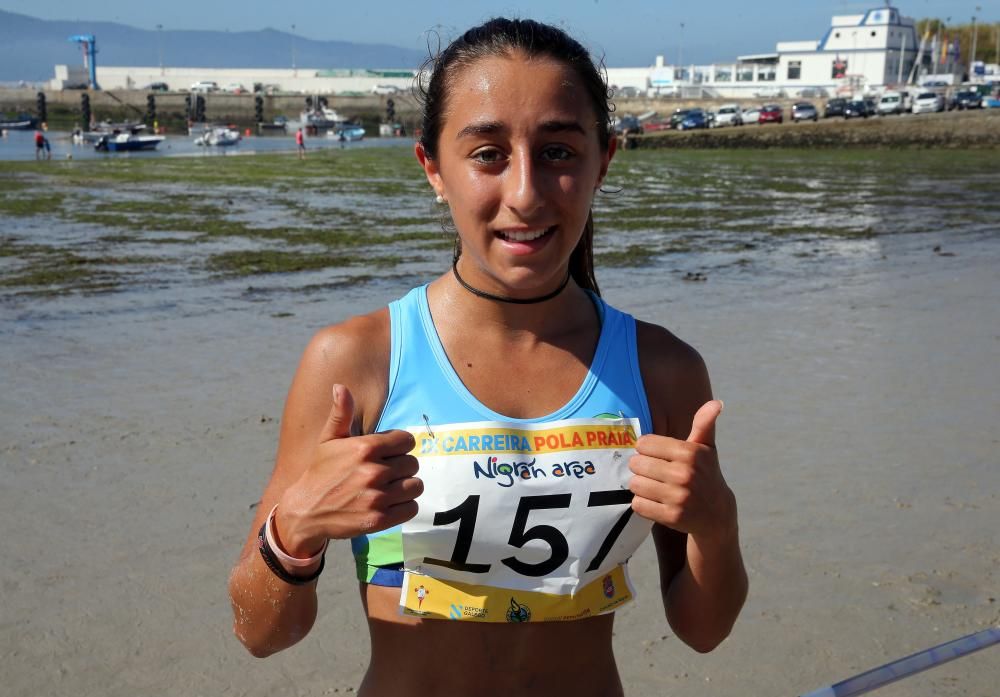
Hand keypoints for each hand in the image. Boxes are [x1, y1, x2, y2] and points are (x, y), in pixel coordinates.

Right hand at [274, 384, 422, 555]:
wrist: (306, 512)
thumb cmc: (321, 472)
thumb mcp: (328, 440)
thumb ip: (340, 413)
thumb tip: (340, 386)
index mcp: (365, 448)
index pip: (406, 441)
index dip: (399, 446)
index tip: (388, 453)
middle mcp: (373, 472)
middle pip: (412, 463)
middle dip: (401, 466)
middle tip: (385, 472)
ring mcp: (377, 497)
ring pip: (415, 485)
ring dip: (406, 486)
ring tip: (390, 487)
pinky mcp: (380, 519)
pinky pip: (411, 508)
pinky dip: (405, 506)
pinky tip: (390, 502)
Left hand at [628, 400, 734, 541]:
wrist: (717, 514)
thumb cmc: (705, 474)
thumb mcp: (706, 448)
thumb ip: (704, 424)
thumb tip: (717, 403)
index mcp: (689, 452)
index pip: (644, 444)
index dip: (646, 450)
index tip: (656, 456)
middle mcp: (684, 474)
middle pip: (636, 464)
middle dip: (641, 468)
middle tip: (653, 473)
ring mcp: (678, 497)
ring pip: (635, 485)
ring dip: (640, 486)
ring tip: (653, 486)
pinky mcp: (671, 517)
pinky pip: (638, 505)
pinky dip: (642, 504)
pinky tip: (655, 502)